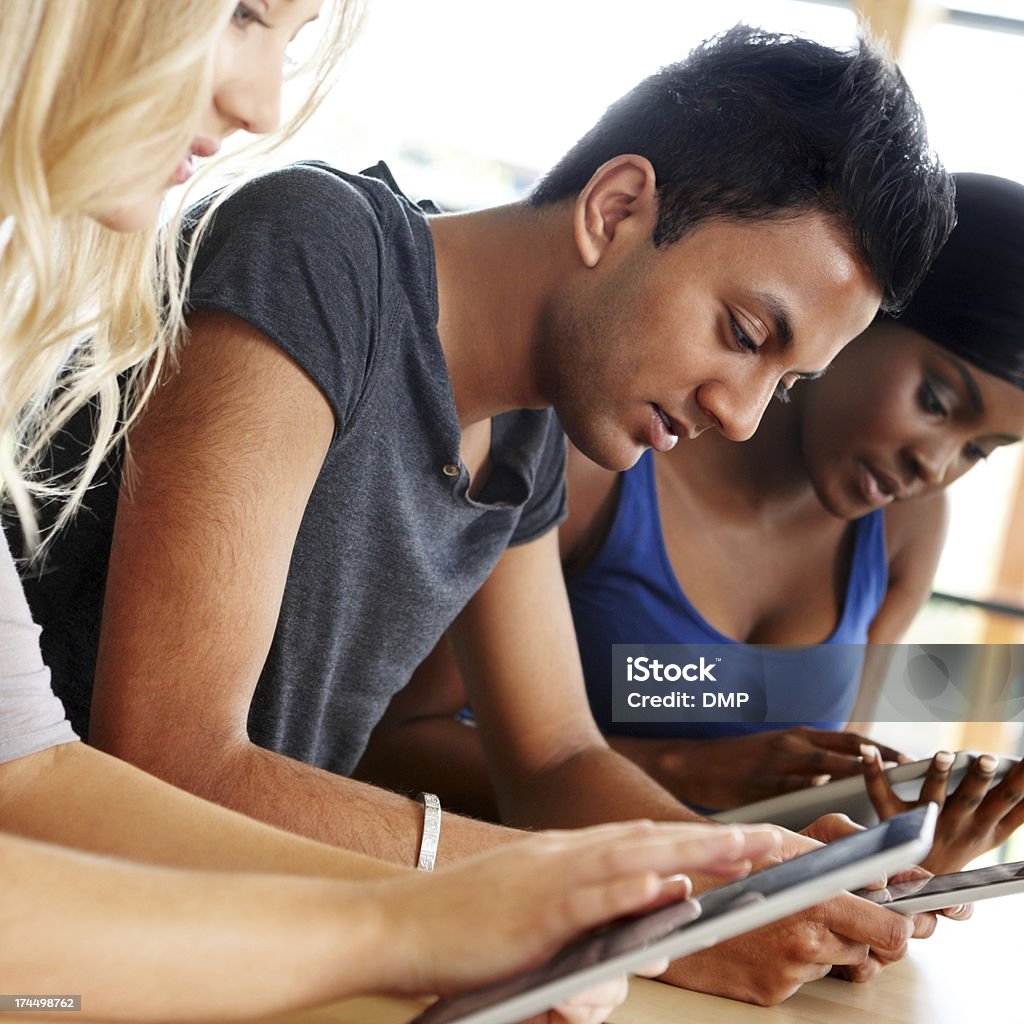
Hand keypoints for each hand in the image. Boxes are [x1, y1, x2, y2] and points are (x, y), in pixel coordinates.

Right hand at [378, 820, 779, 1000]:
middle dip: (719, 838)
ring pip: (636, 856)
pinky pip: (592, 895)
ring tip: (746, 851)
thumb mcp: (531, 920)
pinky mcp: (532, 910)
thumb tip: (652, 926)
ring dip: (695, 849)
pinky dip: (634, 886)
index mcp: (564, 857)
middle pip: (655, 839)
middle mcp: (564, 855)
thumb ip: (588, 919)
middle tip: (774, 839)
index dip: (700, 838)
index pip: (646, 840)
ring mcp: (548, 877)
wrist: (393, 925)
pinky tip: (671, 881)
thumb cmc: (458, 928)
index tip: (747, 841)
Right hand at [620, 729, 907, 808]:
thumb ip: (805, 766)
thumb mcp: (773, 754)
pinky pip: (797, 791)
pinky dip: (821, 798)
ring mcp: (778, 763)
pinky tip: (842, 811)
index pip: (851, 740)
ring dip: (861, 777)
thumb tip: (838, 784)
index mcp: (797, 737)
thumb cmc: (734, 764)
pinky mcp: (763, 783)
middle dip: (883, 760)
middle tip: (915, 772)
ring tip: (889, 792)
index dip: (883, 748)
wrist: (692, 764)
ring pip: (828, 767)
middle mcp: (793, 745)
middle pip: (848, 749)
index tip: (911, 759)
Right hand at [658, 826, 914, 1004]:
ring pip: (840, 962)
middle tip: (851, 918)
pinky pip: (805, 979)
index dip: (904, 924)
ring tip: (790, 919)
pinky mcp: (771, 992)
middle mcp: (807, 937)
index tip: (907, 916)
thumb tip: (884, 870)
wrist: (662, 905)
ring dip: (829, 945)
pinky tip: (767, 938)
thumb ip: (836, 847)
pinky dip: (795, 961)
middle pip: (875, 951)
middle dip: (870, 937)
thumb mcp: (778, 839)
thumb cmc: (721, 866)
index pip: (892, 928)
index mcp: (814, 896)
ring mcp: (789, 969)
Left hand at [862, 745, 1023, 873]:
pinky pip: (879, 792)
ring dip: (938, 775)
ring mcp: (924, 823)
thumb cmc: (960, 846)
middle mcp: (957, 825)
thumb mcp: (994, 834)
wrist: (921, 884)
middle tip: (987, 759)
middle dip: (979, 779)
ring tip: (942, 755)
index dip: (1022, 782)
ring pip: (932, 797)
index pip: (1009, 803)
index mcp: (985, 829)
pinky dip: (873, 770)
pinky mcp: (892, 818)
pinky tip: (869, 750)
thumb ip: (1016, 812)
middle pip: (971, 799)